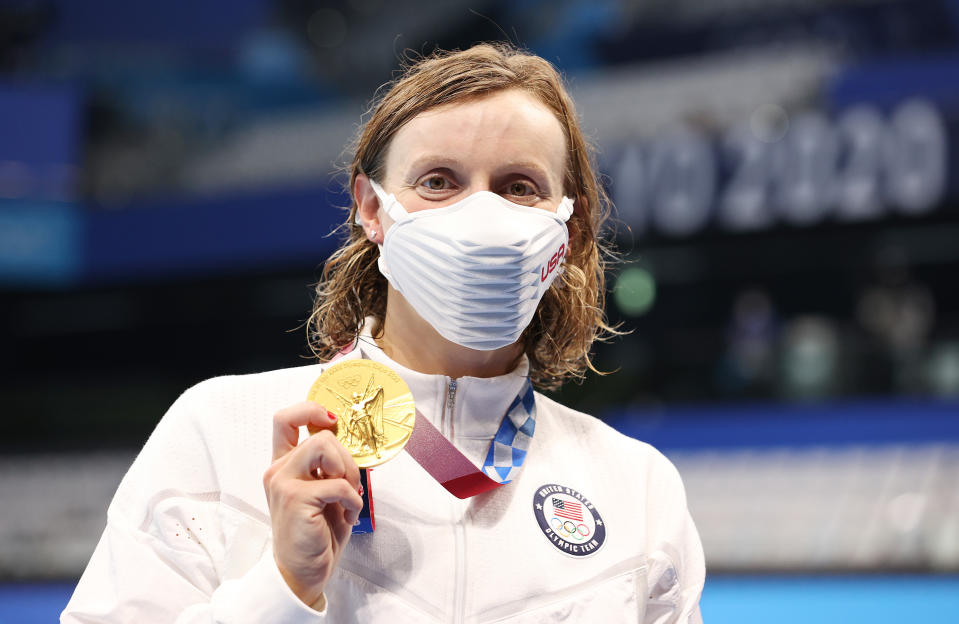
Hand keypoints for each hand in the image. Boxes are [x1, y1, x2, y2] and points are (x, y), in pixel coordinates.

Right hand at [264, 401, 362, 607]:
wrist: (302, 574)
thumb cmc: (316, 534)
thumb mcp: (324, 492)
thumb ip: (328, 466)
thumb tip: (348, 442)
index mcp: (284, 465)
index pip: (285, 419)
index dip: (311, 410)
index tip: (333, 422)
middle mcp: (279, 469)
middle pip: (319, 434)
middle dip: (347, 457)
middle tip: (350, 484)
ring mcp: (284, 483)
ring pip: (326, 447)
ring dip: (349, 472)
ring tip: (349, 497)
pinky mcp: (296, 499)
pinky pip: (338, 483)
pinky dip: (353, 500)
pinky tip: (348, 516)